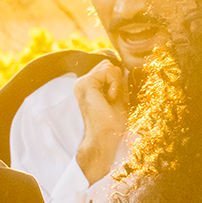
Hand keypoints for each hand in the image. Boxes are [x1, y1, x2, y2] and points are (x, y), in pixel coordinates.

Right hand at [75, 60, 128, 184]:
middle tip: (112, 99)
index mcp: (87, 86)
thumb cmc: (112, 122)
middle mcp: (81, 83)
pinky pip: (108, 71)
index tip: (113, 99)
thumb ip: (117, 81)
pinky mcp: (85, 84)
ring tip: (110, 99)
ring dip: (116, 83)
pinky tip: (110, 98)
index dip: (117, 80)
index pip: (107, 68)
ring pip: (108, 67)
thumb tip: (120, 68)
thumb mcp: (118, 97)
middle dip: (116, 79)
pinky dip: (115, 84)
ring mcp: (81, 83)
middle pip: (108, 65)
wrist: (105, 137)